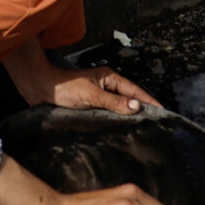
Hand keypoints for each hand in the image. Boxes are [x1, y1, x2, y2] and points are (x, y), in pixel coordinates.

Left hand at [34, 65, 158, 114]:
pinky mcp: (91, 103)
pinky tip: (121, 126)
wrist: (41, 89)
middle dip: (141, 108)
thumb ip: (114, 103)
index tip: (162, 110)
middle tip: (155, 122)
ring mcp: (99, 94)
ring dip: (129, 114)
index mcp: (110, 78)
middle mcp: (106, 85)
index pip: (135, 91)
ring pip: (119, 105)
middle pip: (129, 98)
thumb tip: (136, 108)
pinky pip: (109, 111)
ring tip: (142, 126)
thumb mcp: (92, 96)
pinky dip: (117, 117)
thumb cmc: (65, 88)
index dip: (148, 101)